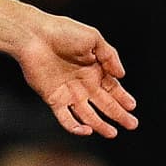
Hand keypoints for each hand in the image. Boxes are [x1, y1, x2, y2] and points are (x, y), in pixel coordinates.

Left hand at [15, 13, 137, 137]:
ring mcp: (68, 93)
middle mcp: (83, 84)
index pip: (112, 89)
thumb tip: (122, 75)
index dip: (123, 98)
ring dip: (100, 125)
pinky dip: (75, 127)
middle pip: (104, 104)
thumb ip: (110, 56)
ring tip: (112, 133)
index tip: (132, 106)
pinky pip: (65, 118)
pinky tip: (87, 130)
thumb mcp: (93, 38)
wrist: (33, 36)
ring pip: (87, 115)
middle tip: (132, 124)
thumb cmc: (62, 32)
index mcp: (94, 70)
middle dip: (119, 115)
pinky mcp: (54, 99)